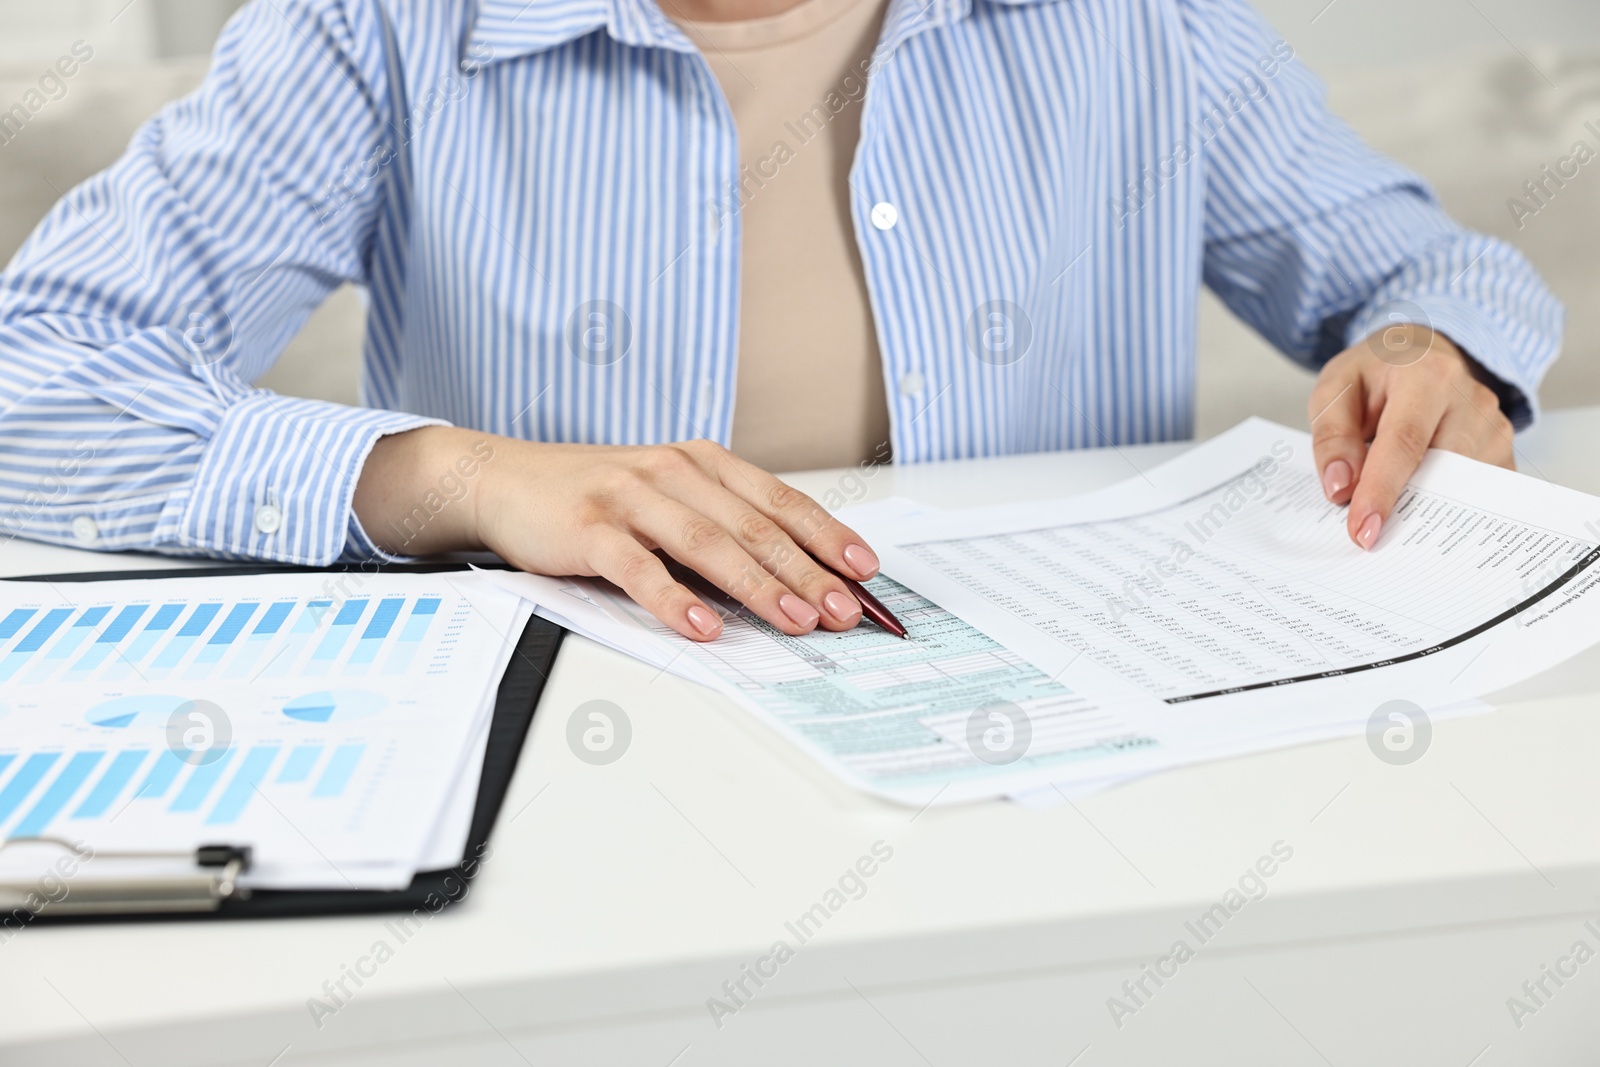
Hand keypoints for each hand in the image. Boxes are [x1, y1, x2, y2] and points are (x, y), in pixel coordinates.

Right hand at [354, 428, 879, 641]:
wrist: (505, 480)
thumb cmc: (596, 497)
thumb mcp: (667, 498)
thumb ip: (720, 527)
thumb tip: (790, 580)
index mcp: (702, 462)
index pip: (779, 500)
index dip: (827, 536)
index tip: (865, 570)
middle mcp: (673, 472)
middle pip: (754, 526)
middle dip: (807, 571)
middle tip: (845, 610)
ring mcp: (631, 497)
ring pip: (708, 544)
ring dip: (758, 587)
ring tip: (796, 620)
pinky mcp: (590, 528)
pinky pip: (640, 569)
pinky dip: (676, 600)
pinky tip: (705, 627)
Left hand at [1308, 324, 1514, 549]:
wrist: (1421, 354)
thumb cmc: (1376, 372)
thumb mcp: (1336, 388)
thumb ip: (1332, 435)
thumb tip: (1340, 488)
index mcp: (1426, 375)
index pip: (1404, 442)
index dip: (1382, 490)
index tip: (1362, 530)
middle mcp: (1470, 399)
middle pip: (1441, 469)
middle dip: (1404, 511)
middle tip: (1370, 541)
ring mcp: (1494, 426)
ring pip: (1463, 487)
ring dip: (1426, 513)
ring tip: (1392, 531)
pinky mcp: (1503, 451)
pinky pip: (1479, 493)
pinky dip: (1449, 511)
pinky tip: (1420, 521)